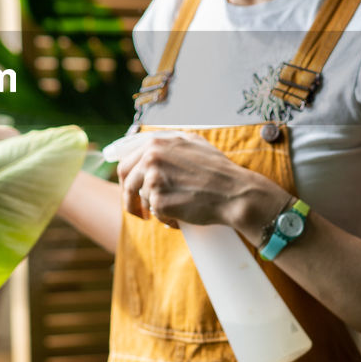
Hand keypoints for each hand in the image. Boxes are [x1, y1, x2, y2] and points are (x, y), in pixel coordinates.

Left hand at [116, 132, 288, 232]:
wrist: (235, 193)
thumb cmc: (218, 171)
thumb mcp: (193, 143)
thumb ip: (168, 143)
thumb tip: (148, 147)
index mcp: (157, 142)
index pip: (126, 160)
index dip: (125, 177)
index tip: (128, 189)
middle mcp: (152, 157)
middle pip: (125, 180)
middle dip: (128, 197)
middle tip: (138, 211)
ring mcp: (153, 179)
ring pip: (140, 198)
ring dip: (151, 209)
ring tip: (171, 212)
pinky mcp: (158, 201)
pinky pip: (155, 213)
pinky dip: (166, 218)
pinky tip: (182, 216)